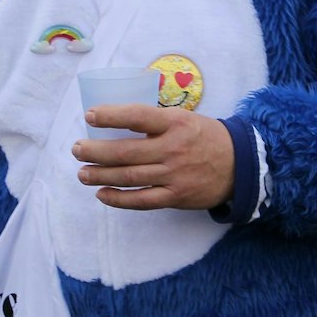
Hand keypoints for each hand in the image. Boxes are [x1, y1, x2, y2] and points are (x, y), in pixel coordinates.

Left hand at [73, 106, 233, 211]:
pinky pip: (142, 200)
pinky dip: (120, 199)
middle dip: (96, 151)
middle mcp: (173, 148)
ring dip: (101, 176)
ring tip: (83, 173)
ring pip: (130, 177)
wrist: (239, 165)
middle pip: (126, 151)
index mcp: (175, 123)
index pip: (138, 116)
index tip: (89, 116)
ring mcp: (174, 175)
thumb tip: (116, 120)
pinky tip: (102, 194)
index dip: (112, 115)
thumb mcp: (185, 119)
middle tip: (76, 150)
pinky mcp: (176, 197)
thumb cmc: (205, 137)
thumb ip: (156, 121)